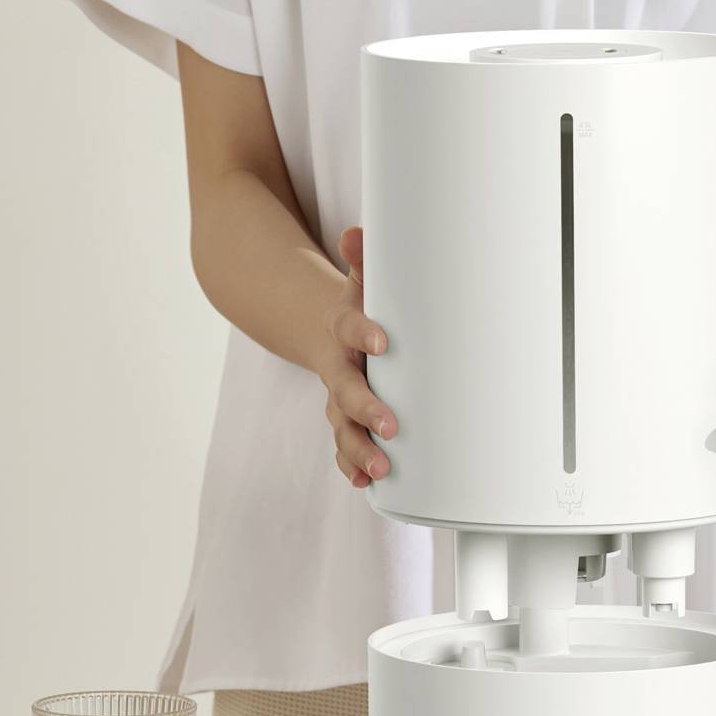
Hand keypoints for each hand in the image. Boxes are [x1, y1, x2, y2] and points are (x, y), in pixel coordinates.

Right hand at [318, 226, 397, 489]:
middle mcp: (338, 367)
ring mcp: (338, 397)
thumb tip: (356, 233)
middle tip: (390, 426)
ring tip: (381, 468)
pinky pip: (343, 446)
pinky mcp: (344, 419)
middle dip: (366, 409)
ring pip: (343, 427)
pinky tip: (365, 482)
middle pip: (347, 390)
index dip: (363, 332)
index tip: (383, 339)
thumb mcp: (361, 281)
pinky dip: (351, 465)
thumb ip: (363, 260)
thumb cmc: (360, 307)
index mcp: (343, 327)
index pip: (350, 327)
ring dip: (359, 449)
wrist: (324, 331)